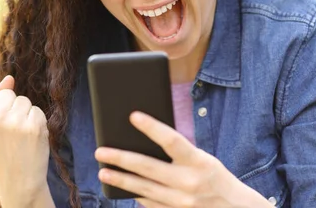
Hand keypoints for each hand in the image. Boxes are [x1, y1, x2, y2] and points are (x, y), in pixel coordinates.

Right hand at [0, 76, 50, 206]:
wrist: (19, 177)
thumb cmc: (2, 147)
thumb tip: (10, 78)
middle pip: (8, 93)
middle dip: (11, 107)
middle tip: (8, 131)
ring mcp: (14, 121)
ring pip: (24, 100)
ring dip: (25, 114)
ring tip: (19, 134)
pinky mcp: (33, 125)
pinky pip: (37, 110)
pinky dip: (36, 121)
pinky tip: (30, 137)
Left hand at [94, 112, 271, 207]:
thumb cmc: (214, 177)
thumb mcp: (203, 159)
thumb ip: (178, 153)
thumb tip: (144, 141)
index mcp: (199, 162)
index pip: (171, 140)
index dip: (151, 127)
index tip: (133, 115)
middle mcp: (189, 183)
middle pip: (148, 168)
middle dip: (121, 159)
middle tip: (100, 152)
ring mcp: (182, 203)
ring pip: (143, 189)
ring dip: (121, 180)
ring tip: (103, 172)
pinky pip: (150, 204)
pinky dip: (135, 195)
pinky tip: (120, 188)